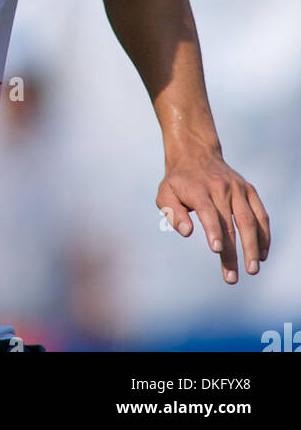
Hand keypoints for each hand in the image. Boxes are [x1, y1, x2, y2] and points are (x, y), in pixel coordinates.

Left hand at [157, 145, 269, 283]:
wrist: (196, 152)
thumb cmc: (179, 180)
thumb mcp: (165, 192)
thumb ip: (172, 212)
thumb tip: (186, 231)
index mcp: (198, 189)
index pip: (208, 211)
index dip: (213, 230)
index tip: (216, 250)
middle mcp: (221, 187)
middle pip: (230, 222)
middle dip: (233, 252)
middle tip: (232, 277)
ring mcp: (238, 188)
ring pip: (249, 220)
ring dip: (252, 246)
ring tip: (252, 269)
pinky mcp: (249, 190)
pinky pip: (261, 214)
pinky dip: (264, 235)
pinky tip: (262, 254)